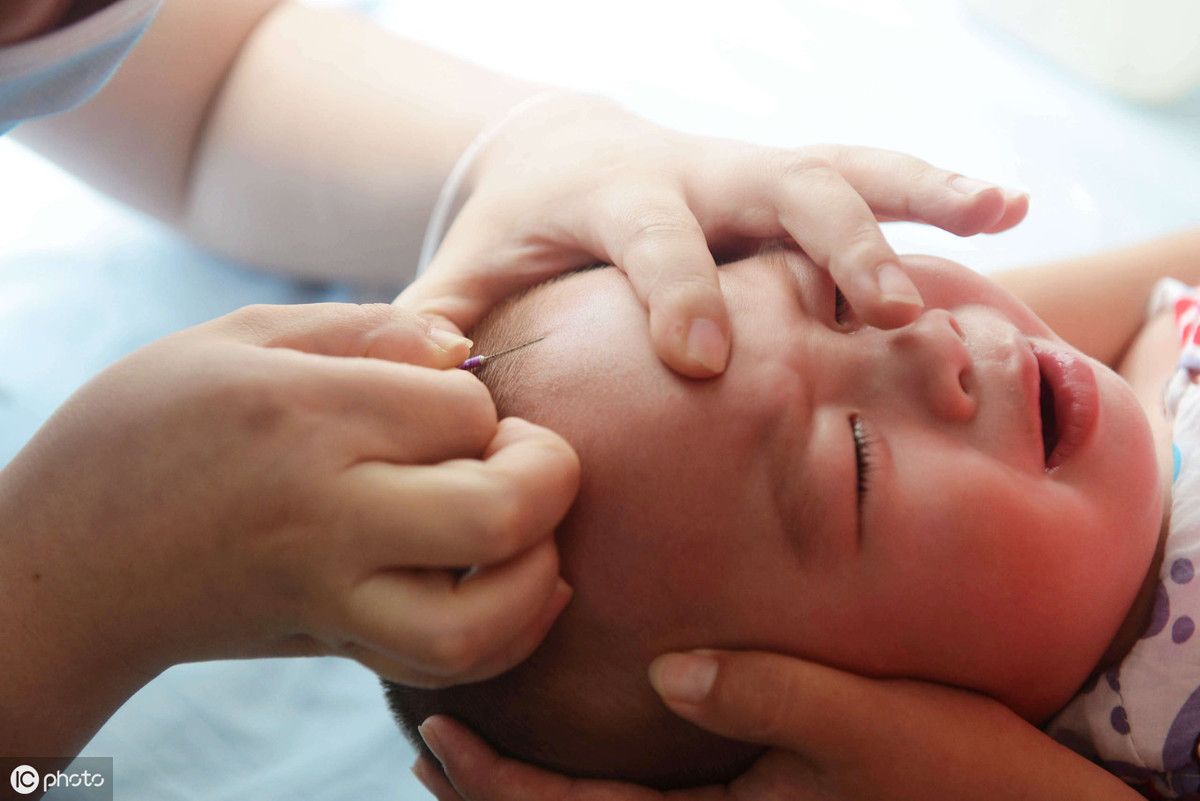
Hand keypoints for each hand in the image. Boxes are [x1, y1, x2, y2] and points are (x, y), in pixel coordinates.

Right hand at [0, 303, 578, 752]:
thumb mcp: (239, 339)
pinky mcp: (337, 645)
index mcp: (305, 418)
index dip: (484, 401)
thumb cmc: (150, 427)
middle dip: (550, 479)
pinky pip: (449, 664)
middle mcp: (325, 514)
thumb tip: (466, 349)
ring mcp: (330, 595)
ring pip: (481, 624)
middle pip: (498, 515)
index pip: (464, 411)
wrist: (67, 563)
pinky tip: (525, 582)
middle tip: (526, 456)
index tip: (449, 402)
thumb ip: (365, 331)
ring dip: (542, 574)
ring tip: (531, 530)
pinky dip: (512, 631)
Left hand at [398, 94, 1028, 377]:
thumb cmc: (516, 235)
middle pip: (774, 188)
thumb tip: (428, 389)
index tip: (703, 359)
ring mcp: (748, 174)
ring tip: (995, 216)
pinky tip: (1004, 208)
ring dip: (914, 201)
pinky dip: (933, 191)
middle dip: (832, 247)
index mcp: (609, 198)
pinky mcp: (784, 182)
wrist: (560, 159)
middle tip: (886, 313)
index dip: (676, 290)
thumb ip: (437, 326)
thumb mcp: (465, 271)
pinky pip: (865, 175)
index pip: (650, 236)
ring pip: (840, 171)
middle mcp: (695, 174)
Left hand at [411, 650, 1139, 800]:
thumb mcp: (867, 724)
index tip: (433, 737)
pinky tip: (591, 741)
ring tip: (476, 754)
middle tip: (429, 742)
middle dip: (494, 796)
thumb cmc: (961, 774)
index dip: (496, 786)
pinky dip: (595, 783)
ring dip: (534, 792)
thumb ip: (763, 694)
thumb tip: (662, 669)